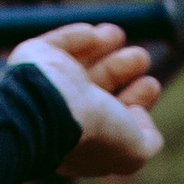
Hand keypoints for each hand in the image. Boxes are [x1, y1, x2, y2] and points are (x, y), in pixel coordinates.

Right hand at [8, 22, 164, 176]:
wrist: (50, 110)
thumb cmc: (93, 132)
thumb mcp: (134, 150)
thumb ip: (148, 141)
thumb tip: (138, 115)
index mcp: (82, 142)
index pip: (110, 118)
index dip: (134, 101)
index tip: (152, 84)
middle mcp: (62, 116)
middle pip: (94, 89)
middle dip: (121, 71)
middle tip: (141, 57)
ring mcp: (44, 87)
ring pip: (74, 65)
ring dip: (100, 48)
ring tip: (118, 34)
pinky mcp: (31, 59)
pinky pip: (54, 45)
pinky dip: (74, 37)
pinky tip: (95, 33)